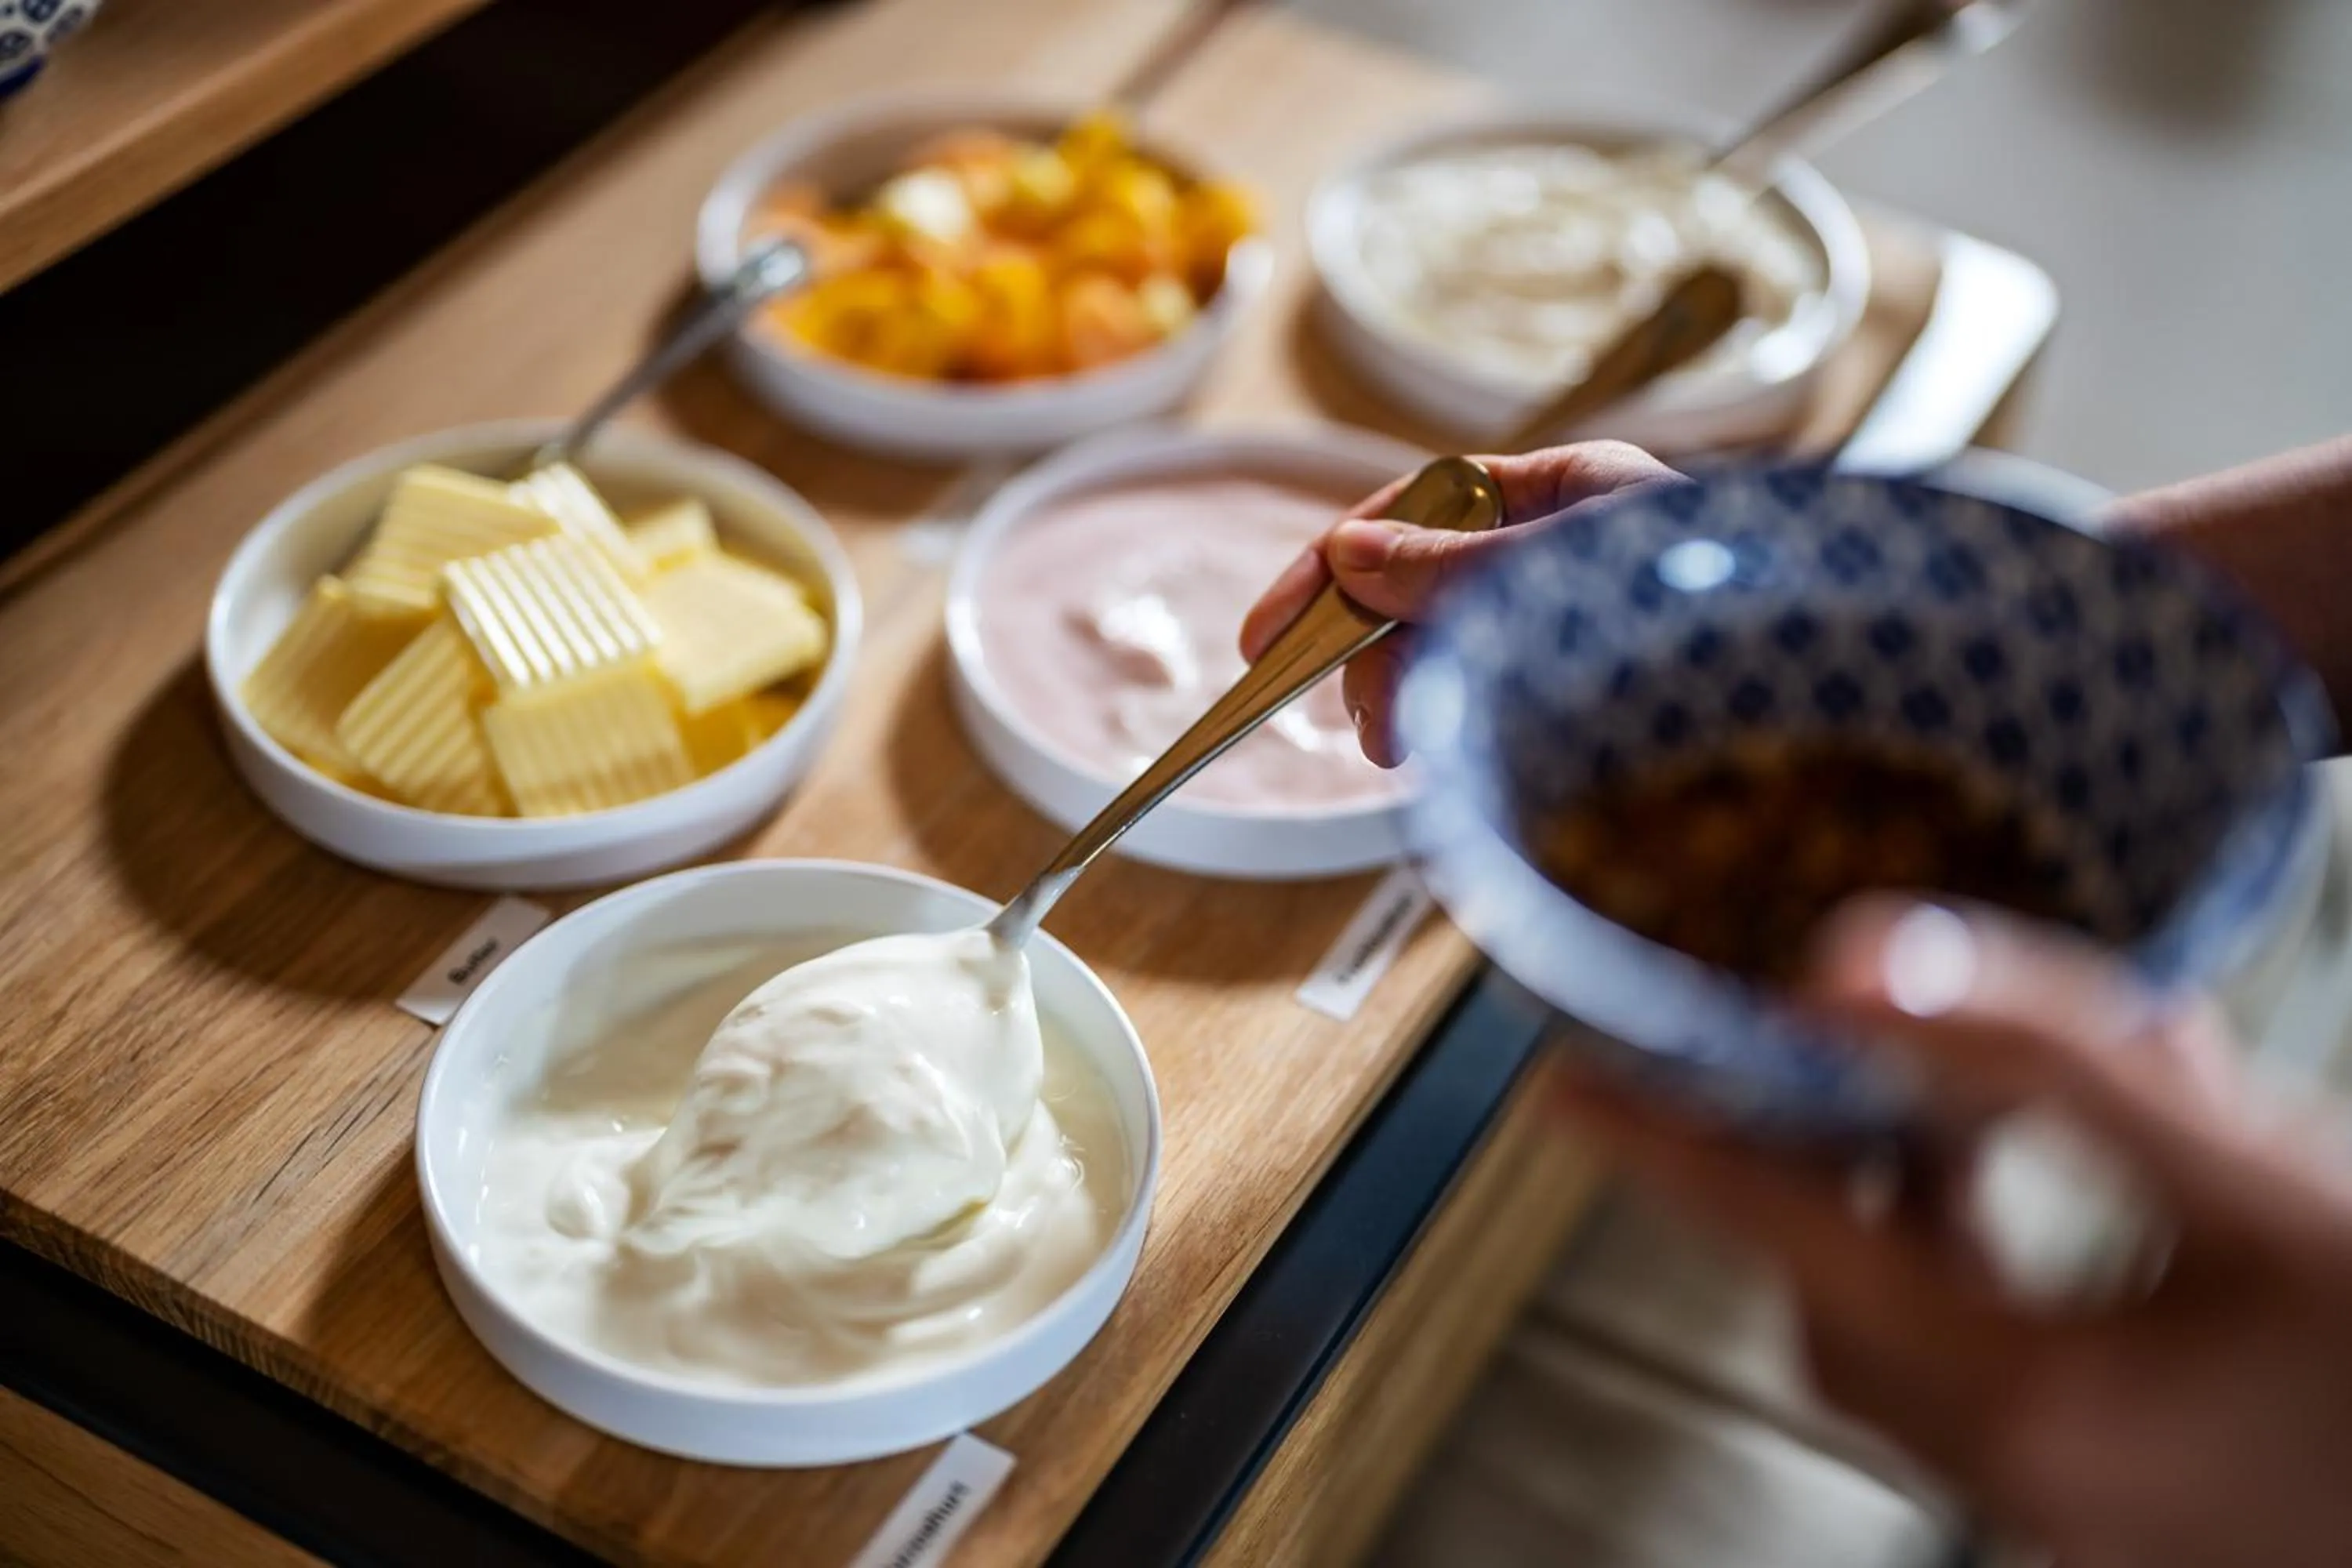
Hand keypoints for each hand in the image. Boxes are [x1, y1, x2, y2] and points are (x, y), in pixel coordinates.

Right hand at [1237, 441, 1682, 766]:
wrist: (1845, 678)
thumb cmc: (1721, 601)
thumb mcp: (1562, 568)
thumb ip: (1452, 565)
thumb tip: (1351, 553)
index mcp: (1572, 488)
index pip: (1417, 507)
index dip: (1334, 567)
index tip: (1270, 639)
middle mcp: (1576, 542)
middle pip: (1429, 581)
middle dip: (1377, 651)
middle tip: (1365, 729)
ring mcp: (1588, 612)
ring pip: (1462, 644)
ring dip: (1418, 694)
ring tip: (1412, 753)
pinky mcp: (1604, 678)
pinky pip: (1504, 687)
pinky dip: (1467, 716)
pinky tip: (1461, 755)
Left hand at [1555, 899, 2351, 1567]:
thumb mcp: (2259, 1169)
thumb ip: (2057, 1062)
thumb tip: (1854, 964)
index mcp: (2032, 1405)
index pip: (1788, 1247)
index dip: (1671, 1148)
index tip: (1567, 1080)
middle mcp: (2033, 1478)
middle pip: (1836, 1305)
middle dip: (1794, 1177)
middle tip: (1772, 1059)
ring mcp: (2086, 1505)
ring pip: (1917, 1342)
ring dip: (1898, 1216)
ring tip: (1928, 1098)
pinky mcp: (2141, 1496)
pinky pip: (2000, 1372)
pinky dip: (1982, 1264)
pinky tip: (2055, 1176)